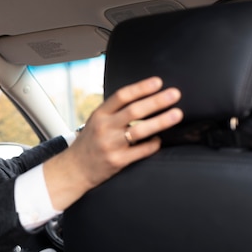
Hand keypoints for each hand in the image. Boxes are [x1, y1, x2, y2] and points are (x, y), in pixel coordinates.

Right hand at [43, 76, 182, 210]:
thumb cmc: (89, 143)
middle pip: (134, 111)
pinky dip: (153, 144)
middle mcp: (104, 128)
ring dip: (161, 121)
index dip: (141, 88)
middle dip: (157, 101)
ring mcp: (111, 145)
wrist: (74, 169)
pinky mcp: (117, 161)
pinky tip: (160, 139)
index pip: (122, 96)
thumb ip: (114, 111)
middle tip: (174, 94)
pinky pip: (141, 151)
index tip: (158, 82)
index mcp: (100, 114)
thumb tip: (144, 98)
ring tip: (176, 114)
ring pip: (139, 130)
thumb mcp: (96, 122)